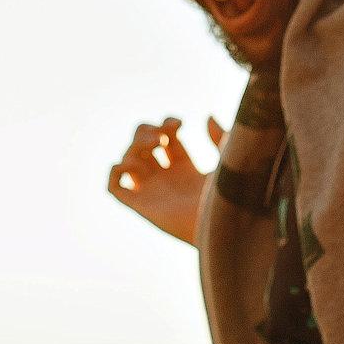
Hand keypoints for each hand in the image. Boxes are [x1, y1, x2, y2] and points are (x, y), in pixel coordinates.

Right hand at [106, 116, 223, 243]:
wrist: (221, 226)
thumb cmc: (228, 199)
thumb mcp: (226, 161)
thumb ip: (219, 138)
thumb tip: (207, 116)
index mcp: (185, 169)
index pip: (165, 139)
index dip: (167, 125)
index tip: (179, 124)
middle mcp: (165, 179)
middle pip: (141, 145)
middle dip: (146, 132)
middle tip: (162, 136)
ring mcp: (151, 191)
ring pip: (127, 161)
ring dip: (135, 146)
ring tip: (156, 145)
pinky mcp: (141, 205)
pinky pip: (114, 187)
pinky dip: (115, 172)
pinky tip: (133, 163)